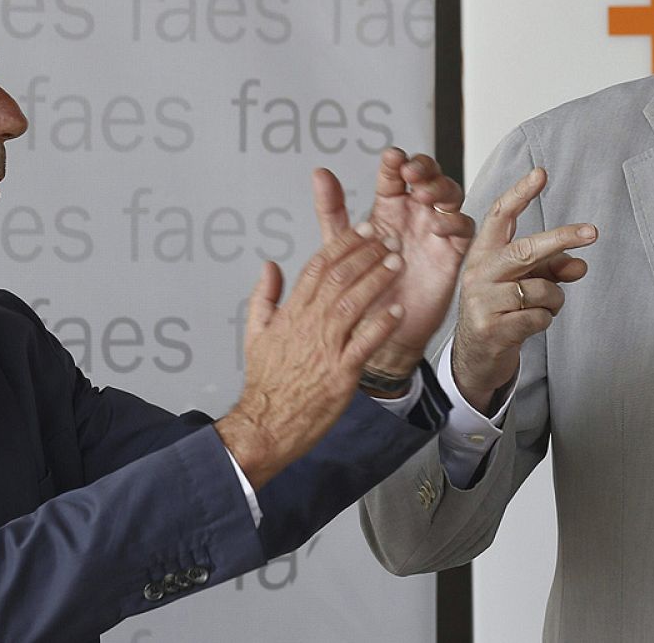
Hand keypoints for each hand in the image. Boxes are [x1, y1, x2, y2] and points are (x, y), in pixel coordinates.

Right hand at [215, 224, 405, 487]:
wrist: (266, 424)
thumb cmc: (266, 382)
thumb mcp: (255, 333)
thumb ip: (264, 296)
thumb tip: (269, 265)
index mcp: (291, 312)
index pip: (318, 266)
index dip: (343, 243)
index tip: (364, 228)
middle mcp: (308, 325)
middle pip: (339, 277)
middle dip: (366, 253)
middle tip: (389, 237)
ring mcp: (325, 348)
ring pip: (353, 303)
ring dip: (377, 279)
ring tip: (397, 262)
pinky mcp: (340, 374)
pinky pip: (364, 344)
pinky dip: (381, 326)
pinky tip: (398, 311)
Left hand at [313, 148, 473, 381]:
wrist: (376, 331)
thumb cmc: (359, 289)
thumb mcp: (340, 246)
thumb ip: (331, 210)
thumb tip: (319, 173)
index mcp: (387, 209)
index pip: (395, 175)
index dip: (396, 163)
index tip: (391, 158)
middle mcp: (413, 217)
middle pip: (428, 178)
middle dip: (424, 168)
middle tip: (412, 172)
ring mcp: (434, 233)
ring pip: (449, 196)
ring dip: (441, 188)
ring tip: (424, 194)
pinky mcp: (450, 254)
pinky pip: (463, 229)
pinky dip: (455, 221)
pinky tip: (439, 224)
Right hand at [452, 168, 595, 413]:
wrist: (474, 358)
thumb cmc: (502, 311)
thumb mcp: (524, 283)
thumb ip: (551, 269)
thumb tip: (581, 265)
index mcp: (484, 253)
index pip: (499, 216)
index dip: (520, 193)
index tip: (541, 173)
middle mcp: (479, 272)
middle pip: (527, 249)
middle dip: (562, 238)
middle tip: (593, 232)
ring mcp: (482, 301)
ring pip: (542, 289)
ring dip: (553, 301)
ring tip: (541, 309)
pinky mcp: (492, 328)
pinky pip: (540, 317)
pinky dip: (545, 321)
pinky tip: (529, 326)